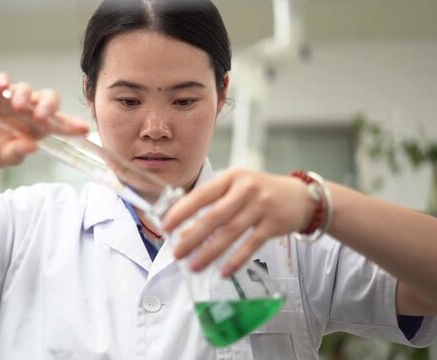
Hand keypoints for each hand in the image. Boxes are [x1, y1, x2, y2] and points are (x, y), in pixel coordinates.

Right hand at [0, 73, 88, 168]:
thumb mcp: (4, 158)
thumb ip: (17, 153)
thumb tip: (31, 147)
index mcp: (40, 128)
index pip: (61, 125)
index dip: (73, 126)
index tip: (84, 130)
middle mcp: (31, 110)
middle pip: (48, 99)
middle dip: (49, 105)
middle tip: (42, 116)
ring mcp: (13, 100)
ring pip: (26, 90)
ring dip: (24, 96)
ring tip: (17, 106)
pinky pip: (1, 83)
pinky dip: (2, 81)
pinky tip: (3, 84)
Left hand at [162, 168, 314, 275]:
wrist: (301, 196)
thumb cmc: (260, 192)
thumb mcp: (236, 188)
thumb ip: (213, 204)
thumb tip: (185, 230)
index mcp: (231, 178)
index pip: (202, 195)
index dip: (182, 211)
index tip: (166, 226)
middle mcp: (245, 189)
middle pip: (214, 216)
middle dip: (193, 236)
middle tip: (177, 253)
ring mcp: (261, 206)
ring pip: (230, 232)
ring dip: (210, 251)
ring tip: (194, 266)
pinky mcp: (273, 224)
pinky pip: (251, 245)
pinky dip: (236, 259)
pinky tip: (223, 271)